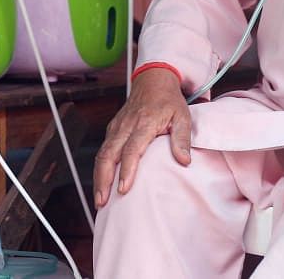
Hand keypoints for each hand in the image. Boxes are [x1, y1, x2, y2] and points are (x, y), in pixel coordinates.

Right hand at [93, 68, 191, 208]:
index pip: (132, 149)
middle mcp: (126, 126)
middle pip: (108, 155)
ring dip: (98, 178)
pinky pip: (103, 150)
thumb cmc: (169, 100)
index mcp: (144, 123)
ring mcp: (117, 127)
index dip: (127, 169)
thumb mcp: (183, 116)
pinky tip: (101, 184)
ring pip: (102, 154)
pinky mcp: (113, 129)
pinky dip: (99, 169)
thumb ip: (182, 139)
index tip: (123, 188)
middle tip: (103, 202)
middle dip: (103, 180)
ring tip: (99, 200)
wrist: (153, 80)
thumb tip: (184, 161)